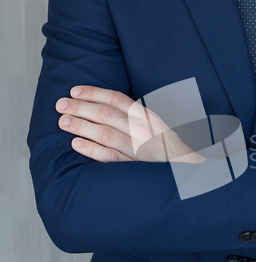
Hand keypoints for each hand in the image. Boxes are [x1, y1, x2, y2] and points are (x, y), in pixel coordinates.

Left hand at [56, 85, 204, 163]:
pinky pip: (110, 157)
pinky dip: (92, 150)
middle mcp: (143, 130)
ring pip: (106, 134)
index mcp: (148, 117)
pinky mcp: (134, 167)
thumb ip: (135, 116)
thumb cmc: (167, 148)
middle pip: (107, 115)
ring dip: (82, 126)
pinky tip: (76, 144)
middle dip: (81, 108)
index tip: (75, 91)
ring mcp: (139, 149)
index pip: (118, 99)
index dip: (94, 93)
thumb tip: (106, 106)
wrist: (187, 171)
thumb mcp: (156, 125)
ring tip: (63, 121)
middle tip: (61, 105)